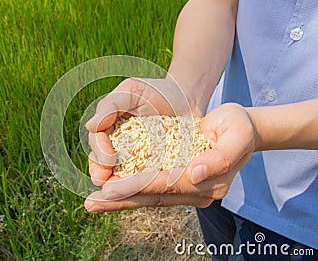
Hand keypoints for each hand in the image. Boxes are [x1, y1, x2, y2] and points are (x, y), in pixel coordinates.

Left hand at [84, 103, 256, 210]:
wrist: (240, 129)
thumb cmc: (238, 128)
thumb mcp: (236, 135)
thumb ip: (219, 158)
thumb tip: (193, 175)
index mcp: (208, 182)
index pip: (166, 186)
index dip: (137, 186)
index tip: (110, 189)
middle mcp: (195, 192)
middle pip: (152, 197)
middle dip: (120, 200)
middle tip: (92, 203)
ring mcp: (186, 190)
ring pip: (148, 196)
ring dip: (120, 200)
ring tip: (94, 202)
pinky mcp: (178, 182)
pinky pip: (150, 189)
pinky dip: (130, 191)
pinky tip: (110, 192)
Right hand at [85, 77, 199, 185]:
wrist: (187, 98)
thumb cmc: (157, 91)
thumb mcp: (132, 91)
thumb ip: (110, 105)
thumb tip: (90, 126)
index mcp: (109, 130)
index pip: (97, 144)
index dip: (99, 154)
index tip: (107, 160)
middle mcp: (119, 148)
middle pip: (103, 165)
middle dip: (101, 174)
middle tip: (105, 181)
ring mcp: (137, 160)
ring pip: (121, 177)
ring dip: (118, 187)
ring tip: (118, 194)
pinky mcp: (155, 169)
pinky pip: (146, 181)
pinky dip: (142, 188)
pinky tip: (143, 194)